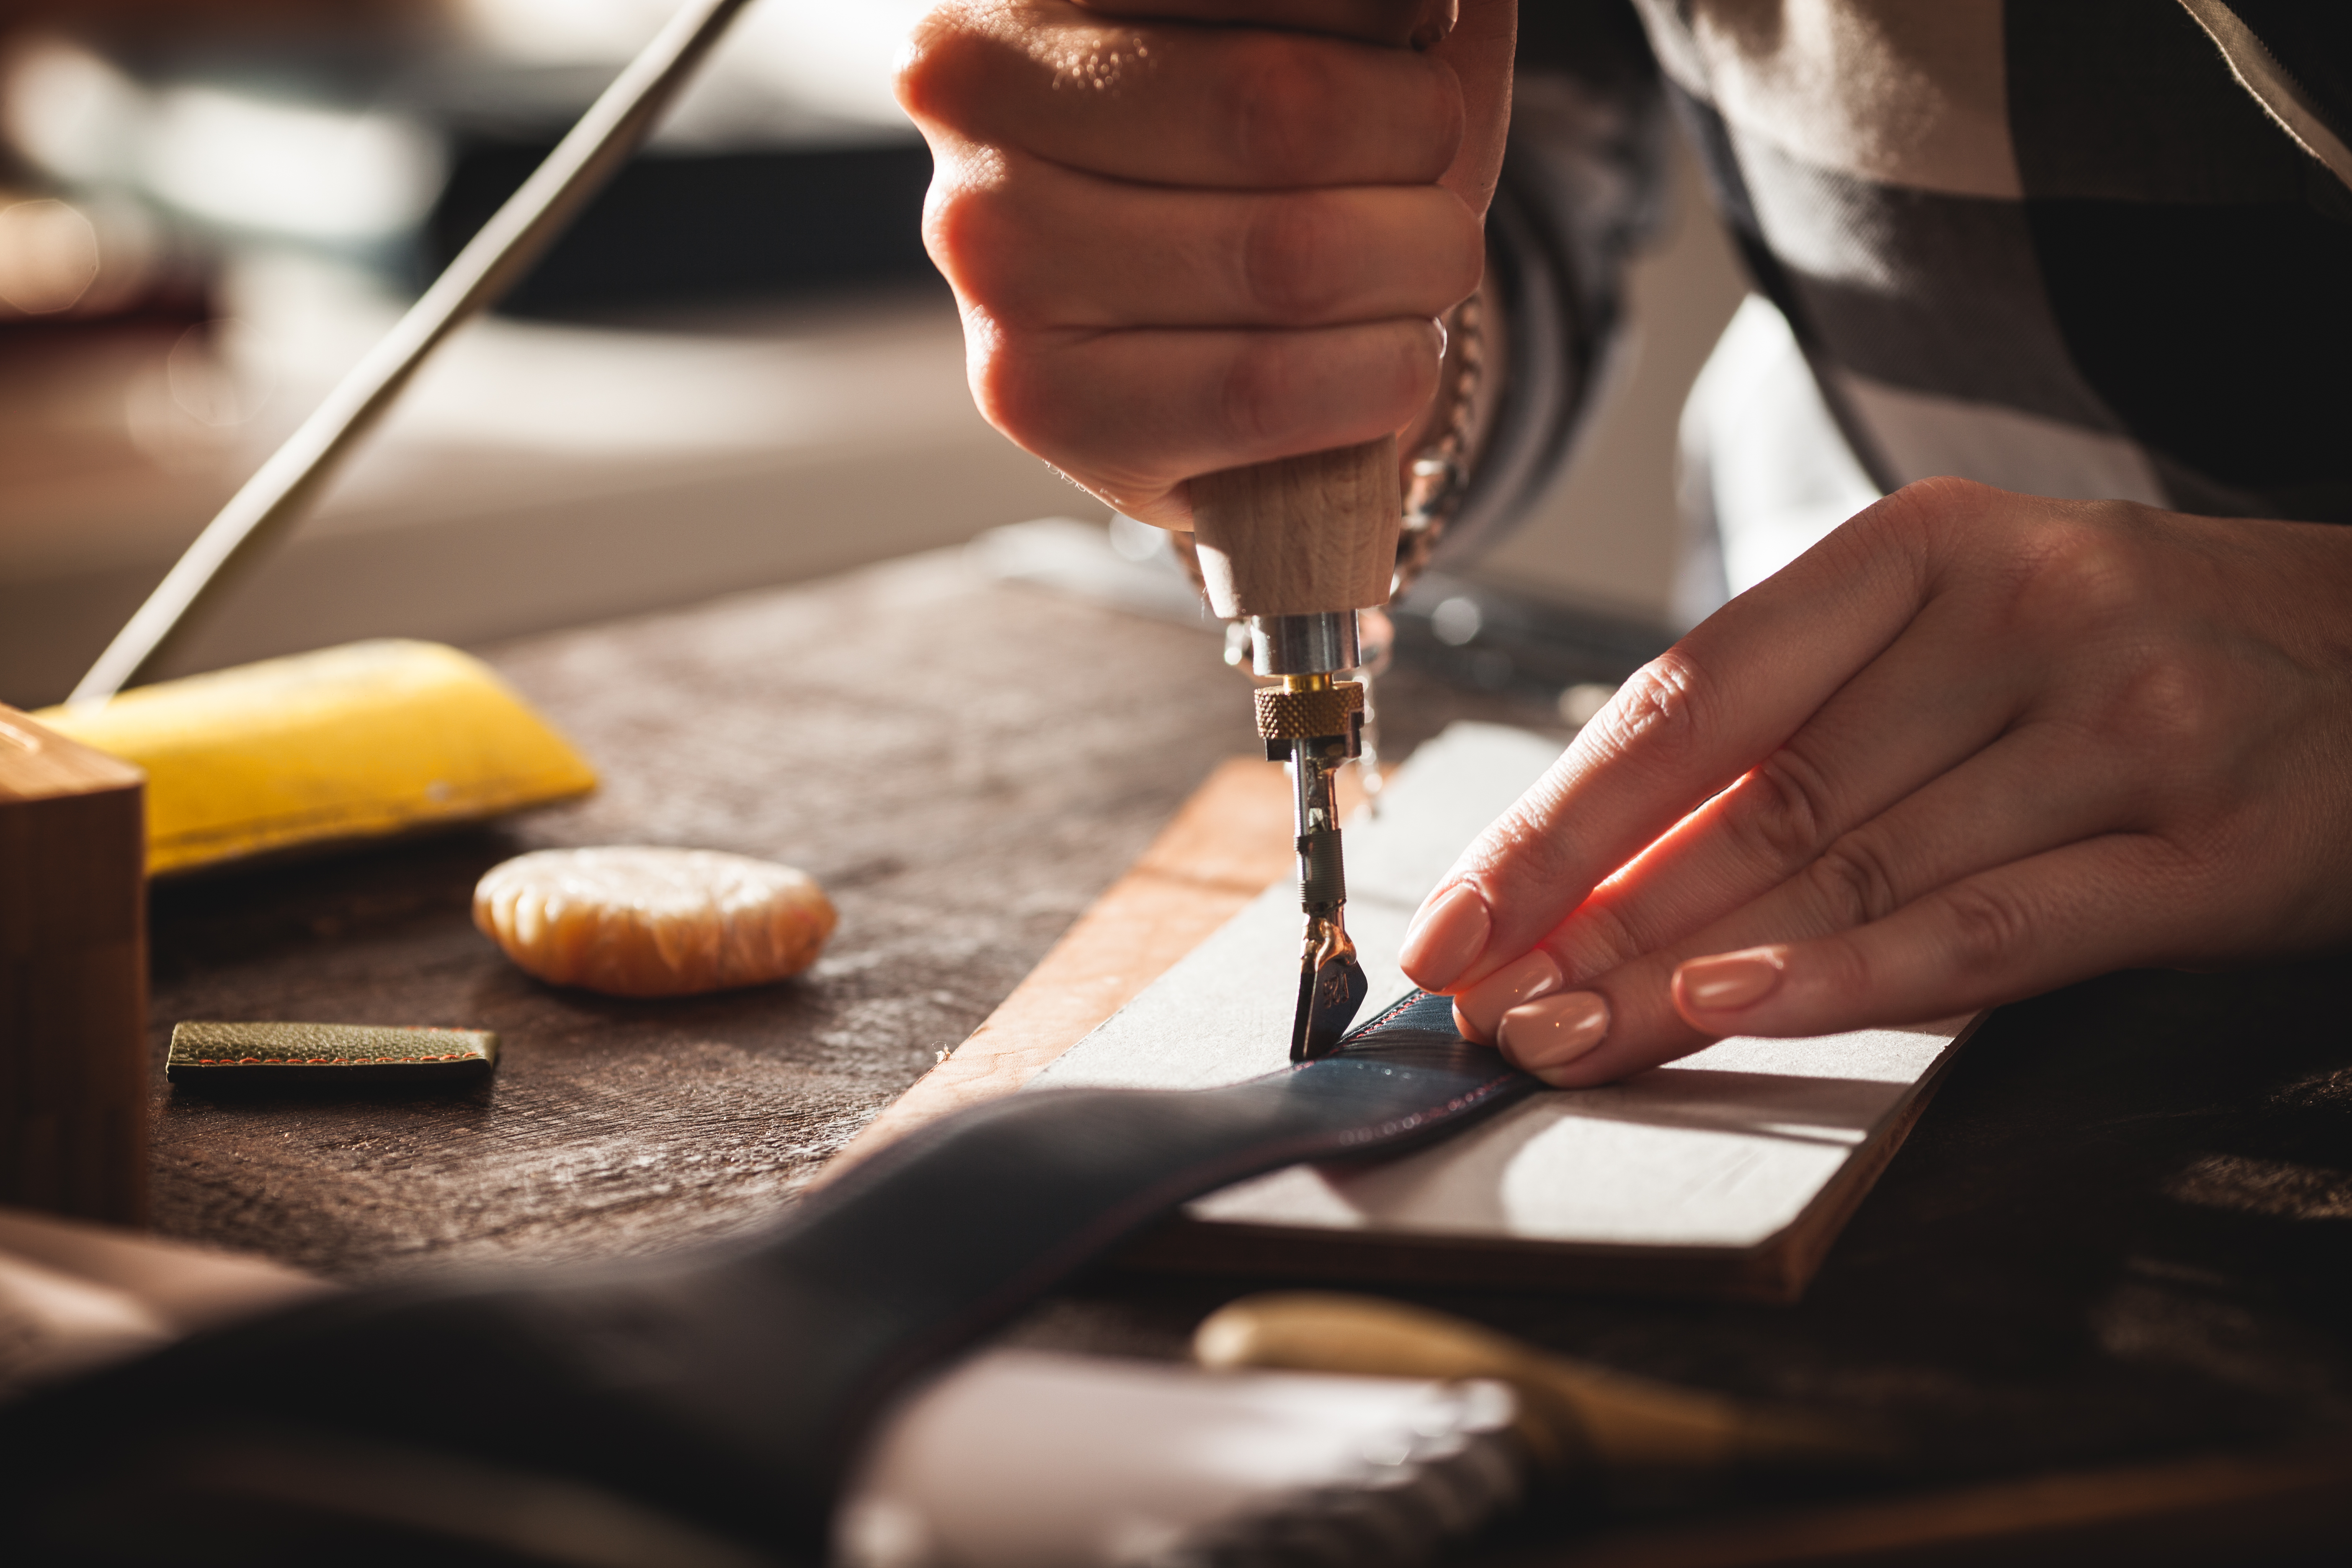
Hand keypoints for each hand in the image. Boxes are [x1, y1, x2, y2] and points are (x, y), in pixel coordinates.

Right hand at [896, 0, 1514, 526]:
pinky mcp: (1035, 400)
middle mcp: (978, 95)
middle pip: (1284, 109)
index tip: (1412, 35)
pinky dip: (1384, 374)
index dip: (1384, 13)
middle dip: (1415, 136)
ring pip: (1290, 261)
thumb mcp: (1337, 18)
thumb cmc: (1292, 149)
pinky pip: (1264, 393)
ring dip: (1417, 263)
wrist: (1237, 334)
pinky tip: (1382, 354)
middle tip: (1425, 160)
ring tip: (1411, 260)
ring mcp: (991, 257)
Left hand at [1399, 479, 2351, 1083]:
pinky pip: (1992, 927)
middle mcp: (2021, 615)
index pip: (1693, 695)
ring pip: (1851, 872)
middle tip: (1483, 1005)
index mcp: (1925, 549)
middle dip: (1596, 917)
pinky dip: (1853, 975)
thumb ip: (1804, 734)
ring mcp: (2122, 724)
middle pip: (1754, 798)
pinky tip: (1731, 1010)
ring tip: (1560, 1039)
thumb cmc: (2134, 652)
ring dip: (1682, 971)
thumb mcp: (1963, 638)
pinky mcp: (2207, 846)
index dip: (1562, 818)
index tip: (1457, 912)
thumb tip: (1608, 870)